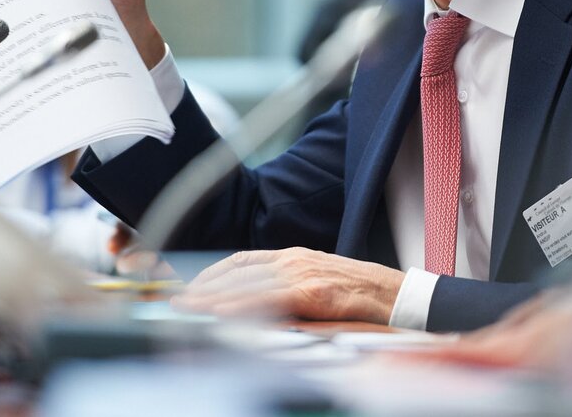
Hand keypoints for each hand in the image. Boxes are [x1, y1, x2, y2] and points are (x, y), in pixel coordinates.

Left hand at [171, 247, 404, 323]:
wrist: (395, 295)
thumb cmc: (362, 296)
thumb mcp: (319, 286)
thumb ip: (290, 291)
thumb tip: (259, 308)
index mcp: (294, 257)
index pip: (242, 261)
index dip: (212, 274)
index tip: (190, 288)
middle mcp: (294, 260)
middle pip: (237, 271)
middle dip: (203, 287)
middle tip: (176, 301)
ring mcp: (302, 273)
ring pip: (246, 283)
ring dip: (212, 297)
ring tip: (187, 308)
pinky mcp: (311, 292)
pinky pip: (267, 298)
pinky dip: (239, 306)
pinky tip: (220, 314)